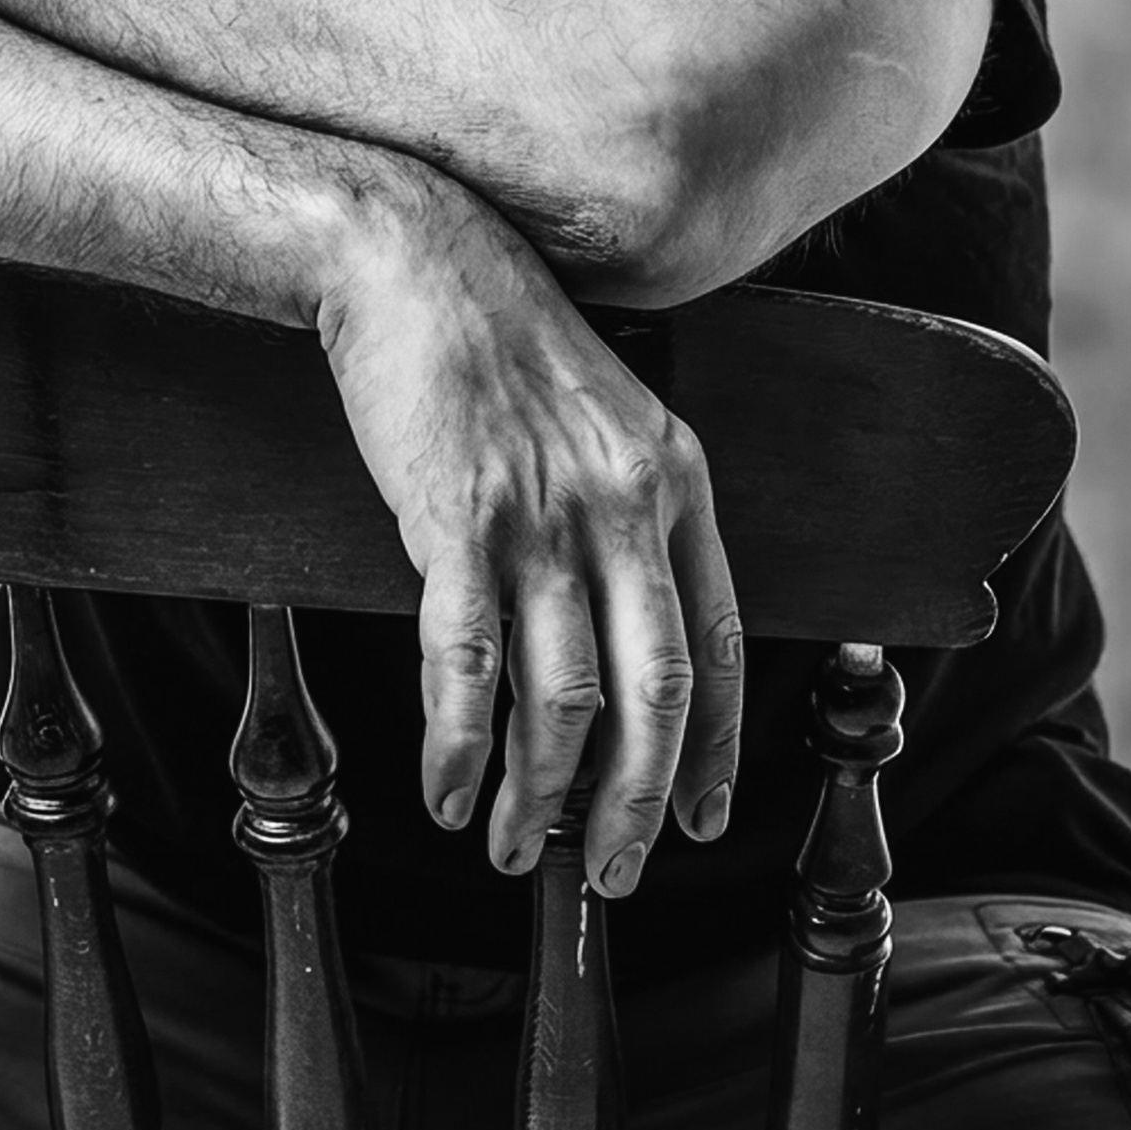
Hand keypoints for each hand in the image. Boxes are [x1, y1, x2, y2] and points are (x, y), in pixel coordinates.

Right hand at [315, 174, 742, 896]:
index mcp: (674, 480)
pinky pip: (470, 668)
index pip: (718, 646)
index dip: (716, 749)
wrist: (412, 255)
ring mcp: (543, 515)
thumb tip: (623, 625)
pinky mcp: (458, 520)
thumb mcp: (602, 417)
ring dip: (541, 796)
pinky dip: (461, 746)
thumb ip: (626, 510)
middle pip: (655, 698)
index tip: (705, 819)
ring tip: (514, 846)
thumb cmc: (495, 339)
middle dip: (637, 807)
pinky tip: (448, 789)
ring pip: (564, 700)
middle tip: (610, 874)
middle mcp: (624, 506)